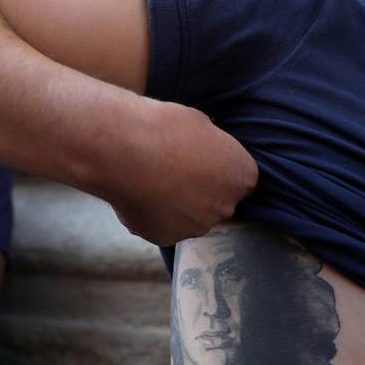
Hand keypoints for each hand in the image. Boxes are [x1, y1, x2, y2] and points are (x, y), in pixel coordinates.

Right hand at [104, 102, 258, 246]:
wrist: (123, 149)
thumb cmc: (163, 128)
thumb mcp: (200, 126)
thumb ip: (210, 149)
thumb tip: (204, 153)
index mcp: (242, 176)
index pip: (237, 179)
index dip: (215, 169)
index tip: (195, 159)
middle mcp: (225, 207)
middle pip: (215, 202)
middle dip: (198, 191)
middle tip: (171, 171)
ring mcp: (196, 226)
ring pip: (189, 217)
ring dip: (175, 205)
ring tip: (151, 181)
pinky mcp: (167, 238)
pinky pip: (163, 227)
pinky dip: (153, 216)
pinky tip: (138, 195)